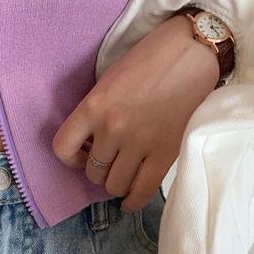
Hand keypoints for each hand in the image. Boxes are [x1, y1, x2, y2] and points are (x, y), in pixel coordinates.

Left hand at [51, 13, 219, 212]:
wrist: (191, 53)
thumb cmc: (149, 59)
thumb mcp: (109, 79)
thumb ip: (96, 111)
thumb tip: (90, 143)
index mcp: (94, 105)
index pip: (62, 148)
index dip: (69, 158)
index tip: (82, 155)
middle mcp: (112, 128)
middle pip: (92, 171)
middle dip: (98, 169)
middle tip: (110, 161)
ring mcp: (139, 143)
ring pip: (114, 185)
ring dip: (116, 183)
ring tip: (123, 174)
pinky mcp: (165, 154)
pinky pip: (141, 191)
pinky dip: (132, 201)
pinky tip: (130, 200)